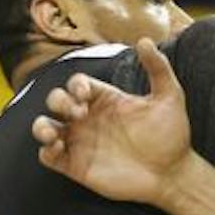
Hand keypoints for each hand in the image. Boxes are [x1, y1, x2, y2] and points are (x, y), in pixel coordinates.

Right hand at [32, 37, 193, 205]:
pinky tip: (56, 149)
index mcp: (105, 100)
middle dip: (59, 101)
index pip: (78, 84)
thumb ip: (158, 69)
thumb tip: (144, 40)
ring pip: (45, 127)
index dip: (76, 86)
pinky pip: (48, 156)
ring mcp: (81, 142)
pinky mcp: (77, 166)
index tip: (86, 95)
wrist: (173, 174)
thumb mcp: (169, 98)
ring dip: (41, 127)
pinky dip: (45, 151)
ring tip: (51, 133)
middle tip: (79, 113)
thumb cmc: (172, 136)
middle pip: (57, 100)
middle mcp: (88, 119)